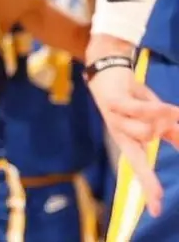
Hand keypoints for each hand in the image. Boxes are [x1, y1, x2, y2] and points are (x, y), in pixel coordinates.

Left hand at [86, 38, 178, 216]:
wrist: (109, 68)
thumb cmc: (131, 96)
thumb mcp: (153, 116)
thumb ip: (168, 131)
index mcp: (128, 140)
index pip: (139, 169)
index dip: (149, 189)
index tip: (157, 211)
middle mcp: (119, 133)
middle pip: (142, 153)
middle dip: (154, 157)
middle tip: (161, 152)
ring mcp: (114, 119)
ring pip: (146, 131)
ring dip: (159, 117)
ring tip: (157, 105)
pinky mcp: (113, 103)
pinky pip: (141, 111)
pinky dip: (158, 109)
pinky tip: (171, 108)